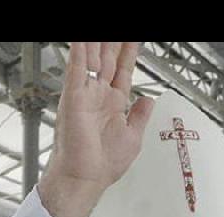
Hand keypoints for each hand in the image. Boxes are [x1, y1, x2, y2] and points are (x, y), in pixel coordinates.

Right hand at [39, 42, 154, 216]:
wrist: (86, 177)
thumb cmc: (104, 164)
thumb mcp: (133, 137)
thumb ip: (140, 115)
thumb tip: (149, 100)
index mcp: (114, 103)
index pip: (123, 69)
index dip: (129, 52)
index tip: (134, 39)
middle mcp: (99, 96)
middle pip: (107, 58)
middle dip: (113, 42)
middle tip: (117, 32)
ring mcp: (86, 94)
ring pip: (92, 58)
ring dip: (96, 42)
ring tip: (100, 31)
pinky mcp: (74, 97)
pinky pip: (76, 69)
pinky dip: (79, 52)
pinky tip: (82, 40)